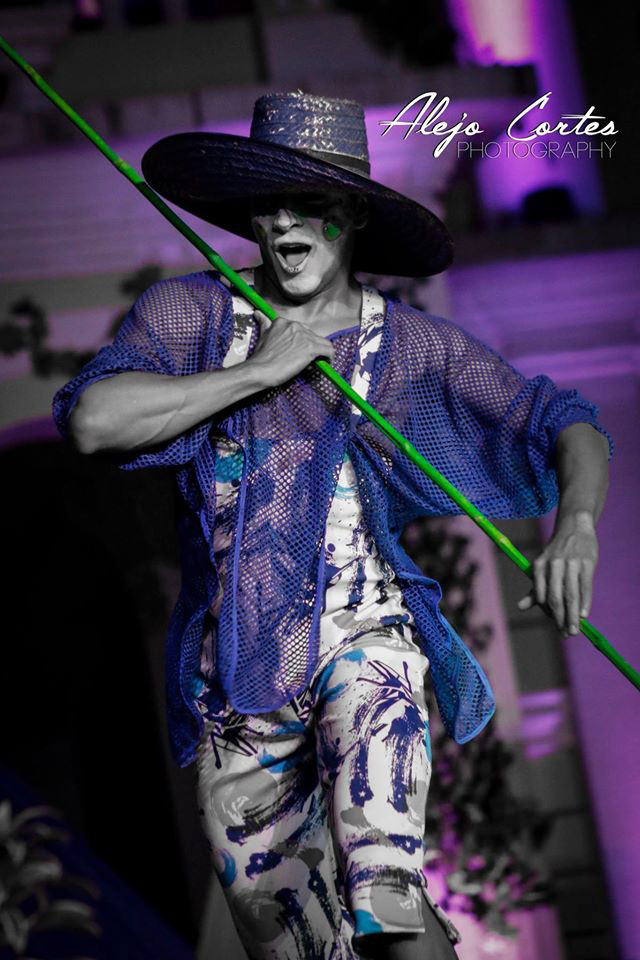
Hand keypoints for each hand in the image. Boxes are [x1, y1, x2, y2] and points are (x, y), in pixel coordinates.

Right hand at [246, 310, 335, 386]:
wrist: (261, 369)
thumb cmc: (261, 357)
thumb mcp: (262, 335)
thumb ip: (264, 323)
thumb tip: (258, 313)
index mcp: (284, 322)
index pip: (301, 330)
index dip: (302, 342)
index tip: (298, 351)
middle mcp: (295, 326)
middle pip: (312, 336)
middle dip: (311, 347)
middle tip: (304, 360)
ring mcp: (304, 336)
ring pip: (323, 342)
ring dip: (321, 352)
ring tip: (317, 363)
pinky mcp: (311, 348)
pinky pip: (329, 350)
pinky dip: (330, 357)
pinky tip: (327, 363)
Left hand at [517, 512, 597, 635]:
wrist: (574, 528)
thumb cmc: (556, 552)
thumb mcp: (542, 566)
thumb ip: (535, 587)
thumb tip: (520, 607)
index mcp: (539, 566)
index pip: (542, 596)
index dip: (548, 613)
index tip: (555, 625)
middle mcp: (554, 565)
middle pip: (556, 598)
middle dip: (560, 619)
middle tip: (565, 634)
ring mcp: (571, 564)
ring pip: (572, 595)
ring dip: (573, 616)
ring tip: (574, 630)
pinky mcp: (587, 563)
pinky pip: (586, 587)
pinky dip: (585, 603)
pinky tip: (584, 615)